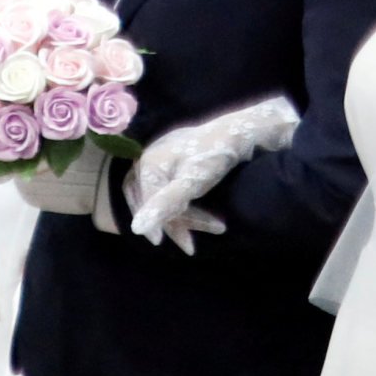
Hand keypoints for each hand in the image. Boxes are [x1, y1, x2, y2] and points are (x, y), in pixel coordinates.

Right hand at [124, 97, 300, 253]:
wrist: (241, 128)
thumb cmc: (215, 154)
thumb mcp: (191, 182)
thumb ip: (163, 205)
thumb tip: (134, 230)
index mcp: (149, 164)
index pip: (150, 204)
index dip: (165, 227)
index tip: (187, 248)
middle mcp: (149, 158)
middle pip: (153, 200)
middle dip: (176, 223)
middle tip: (195, 243)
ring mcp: (162, 156)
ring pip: (162, 194)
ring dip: (184, 214)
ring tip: (212, 226)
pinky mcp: (176, 156)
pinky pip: (170, 186)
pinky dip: (185, 202)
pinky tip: (199, 208)